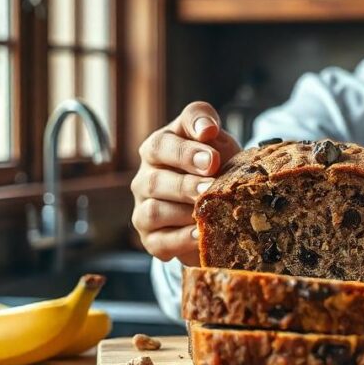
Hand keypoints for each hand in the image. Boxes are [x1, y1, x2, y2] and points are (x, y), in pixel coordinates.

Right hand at [130, 102, 240, 264]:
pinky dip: (181, 239)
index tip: (212, 159)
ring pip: (154, 211)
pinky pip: (160, 241)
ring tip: (207, 211)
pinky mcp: (151, 238)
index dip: (186, 152)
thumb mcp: (214, 139)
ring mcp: (145, 208)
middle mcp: (146, 178)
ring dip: (182, 212)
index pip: (161, 145)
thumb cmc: (213, 165)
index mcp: (158, 148)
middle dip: (185, 184)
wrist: (218, 204)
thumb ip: (206, 124)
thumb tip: (206, 129)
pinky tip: (200, 234)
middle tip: (211, 186)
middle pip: (155, 181)